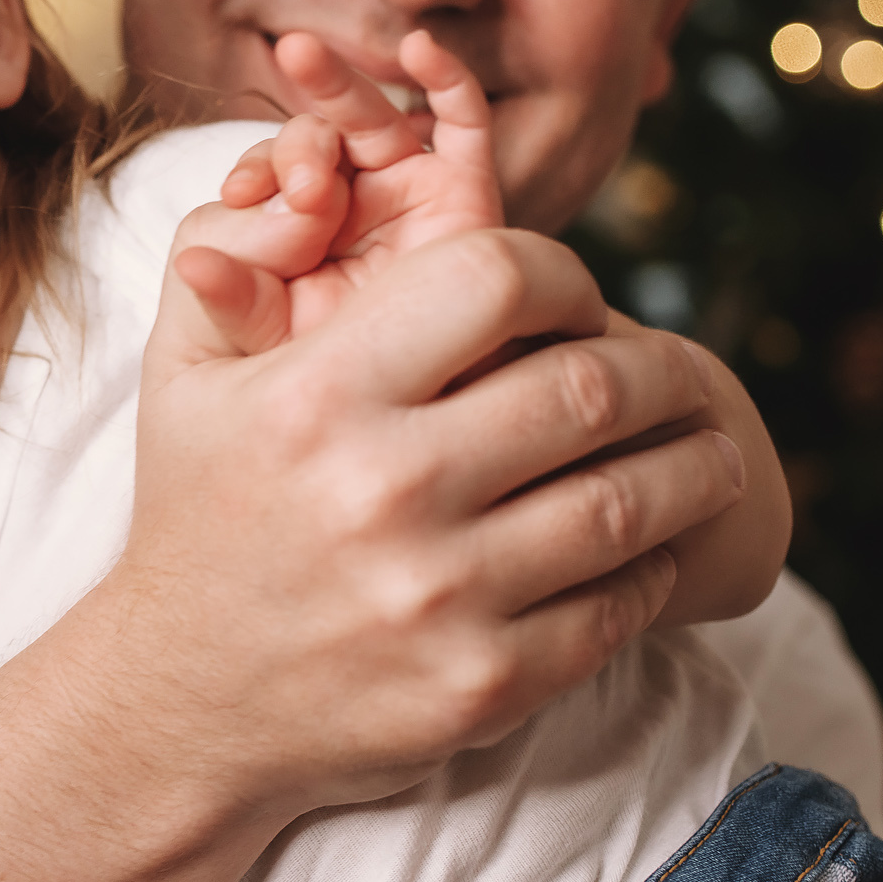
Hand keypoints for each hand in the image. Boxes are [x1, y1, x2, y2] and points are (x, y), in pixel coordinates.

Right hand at [125, 221, 745, 814]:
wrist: (179, 704)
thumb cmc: (198, 516)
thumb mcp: (184, 377)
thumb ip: (236, 259)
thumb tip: (318, 177)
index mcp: (316, 397)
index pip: (499, 278)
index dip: (565, 276)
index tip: (571, 304)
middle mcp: (380, 492)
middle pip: (593, 387)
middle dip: (661, 368)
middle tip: (671, 373)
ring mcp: (438, 597)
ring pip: (634, 501)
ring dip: (694, 465)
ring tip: (703, 450)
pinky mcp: (482, 685)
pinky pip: (620, 604)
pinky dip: (653, 564)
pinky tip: (643, 545)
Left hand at [170, 29, 503, 357]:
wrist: (395, 422)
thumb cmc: (316, 384)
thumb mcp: (253, 342)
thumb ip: (224, 298)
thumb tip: (191, 263)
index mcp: (290, 225)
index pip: (268, 172)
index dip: (254, 171)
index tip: (239, 195)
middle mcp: (349, 202)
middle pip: (317, 135)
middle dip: (297, 146)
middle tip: (299, 186)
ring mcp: (407, 194)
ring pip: (373, 120)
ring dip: (338, 90)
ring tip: (300, 57)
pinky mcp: (468, 199)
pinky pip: (463, 129)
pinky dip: (446, 80)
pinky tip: (418, 49)